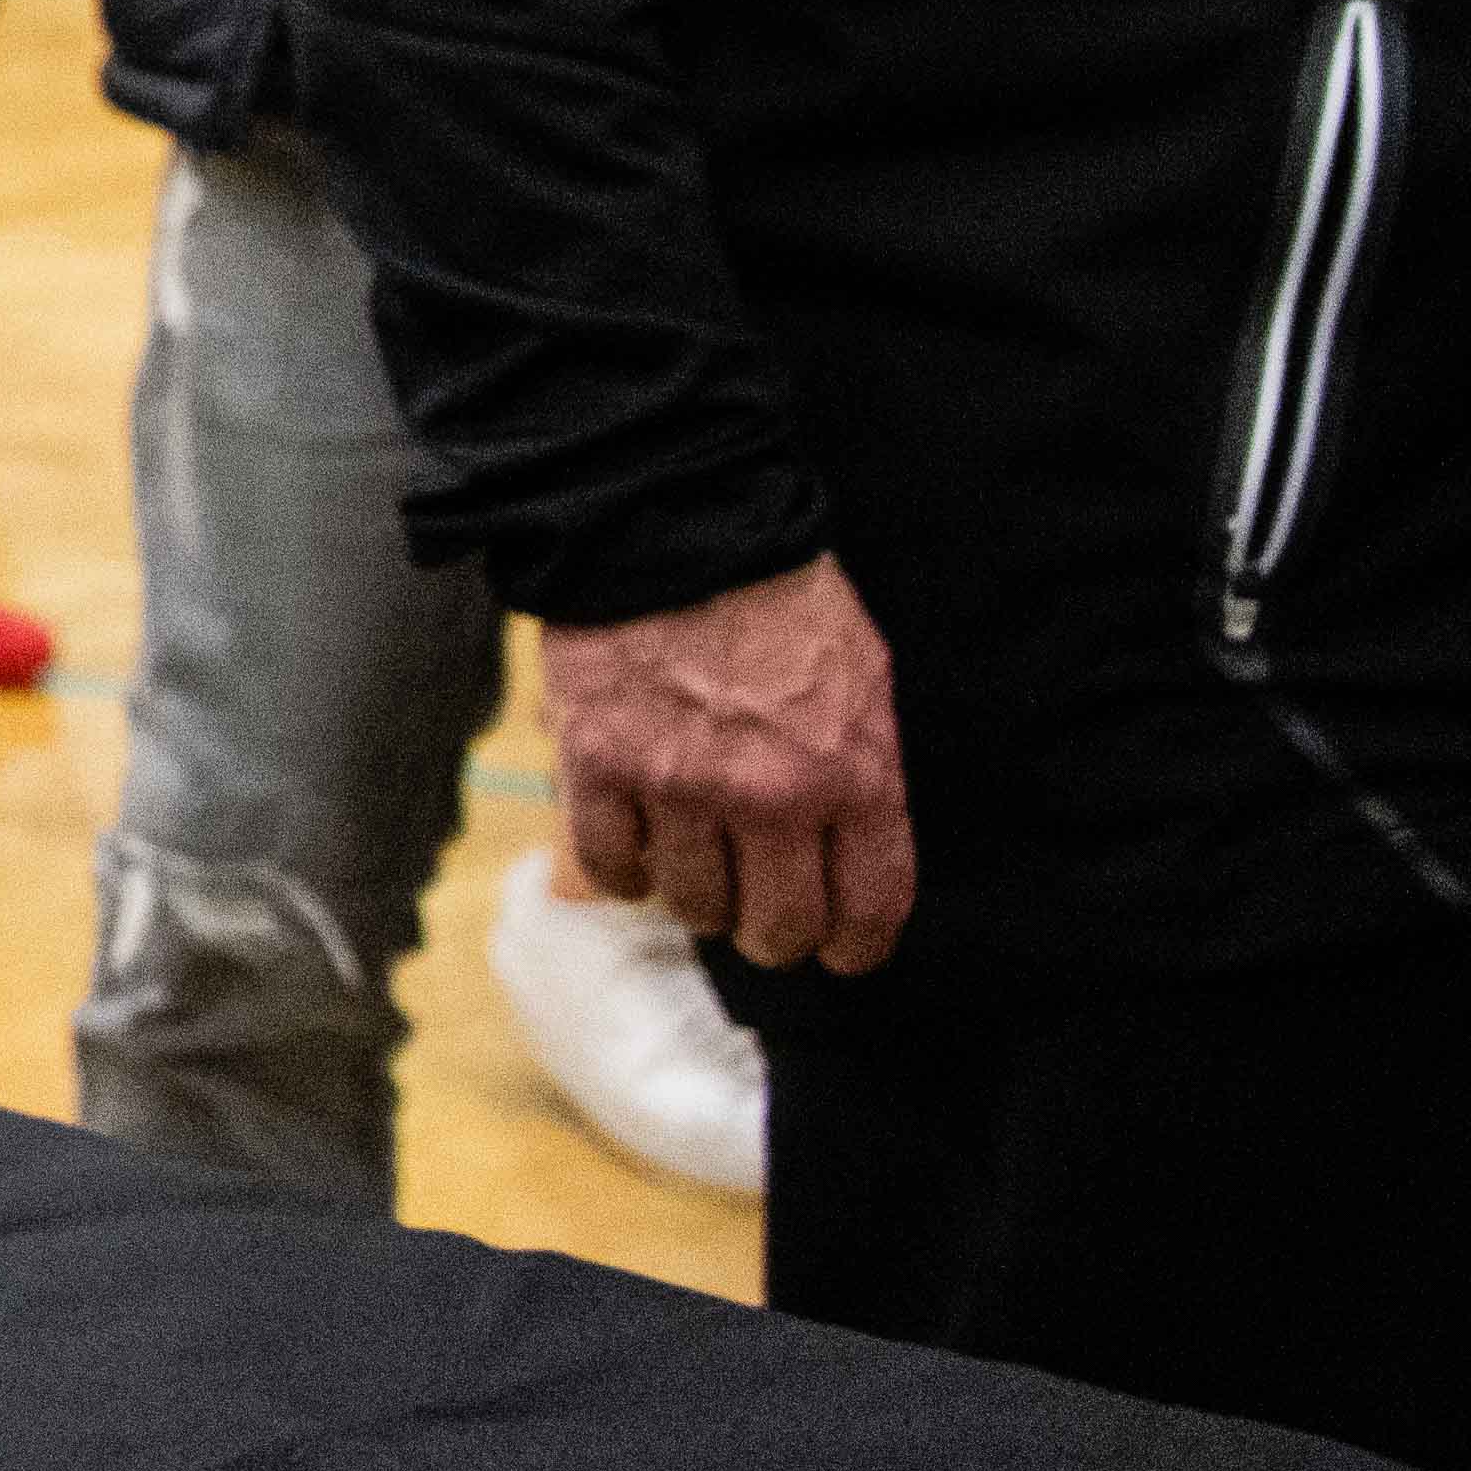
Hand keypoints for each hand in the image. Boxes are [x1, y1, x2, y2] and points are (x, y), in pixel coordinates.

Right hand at [544, 552, 910, 970]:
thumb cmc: (776, 594)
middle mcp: (771, 795)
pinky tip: (632, 845)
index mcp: (853, 773)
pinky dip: (623, 871)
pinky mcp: (601, 764)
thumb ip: (860, 770)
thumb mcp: (860, 679)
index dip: (854, 947)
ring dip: (695, 896)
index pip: (869, 909)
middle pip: (778, 926)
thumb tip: (850, 851)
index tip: (839, 951)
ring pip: (693, 903)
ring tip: (692, 860)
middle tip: (758, 917)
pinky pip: (611, 866)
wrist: (672, 518)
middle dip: (772, 934)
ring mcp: (681, 784)